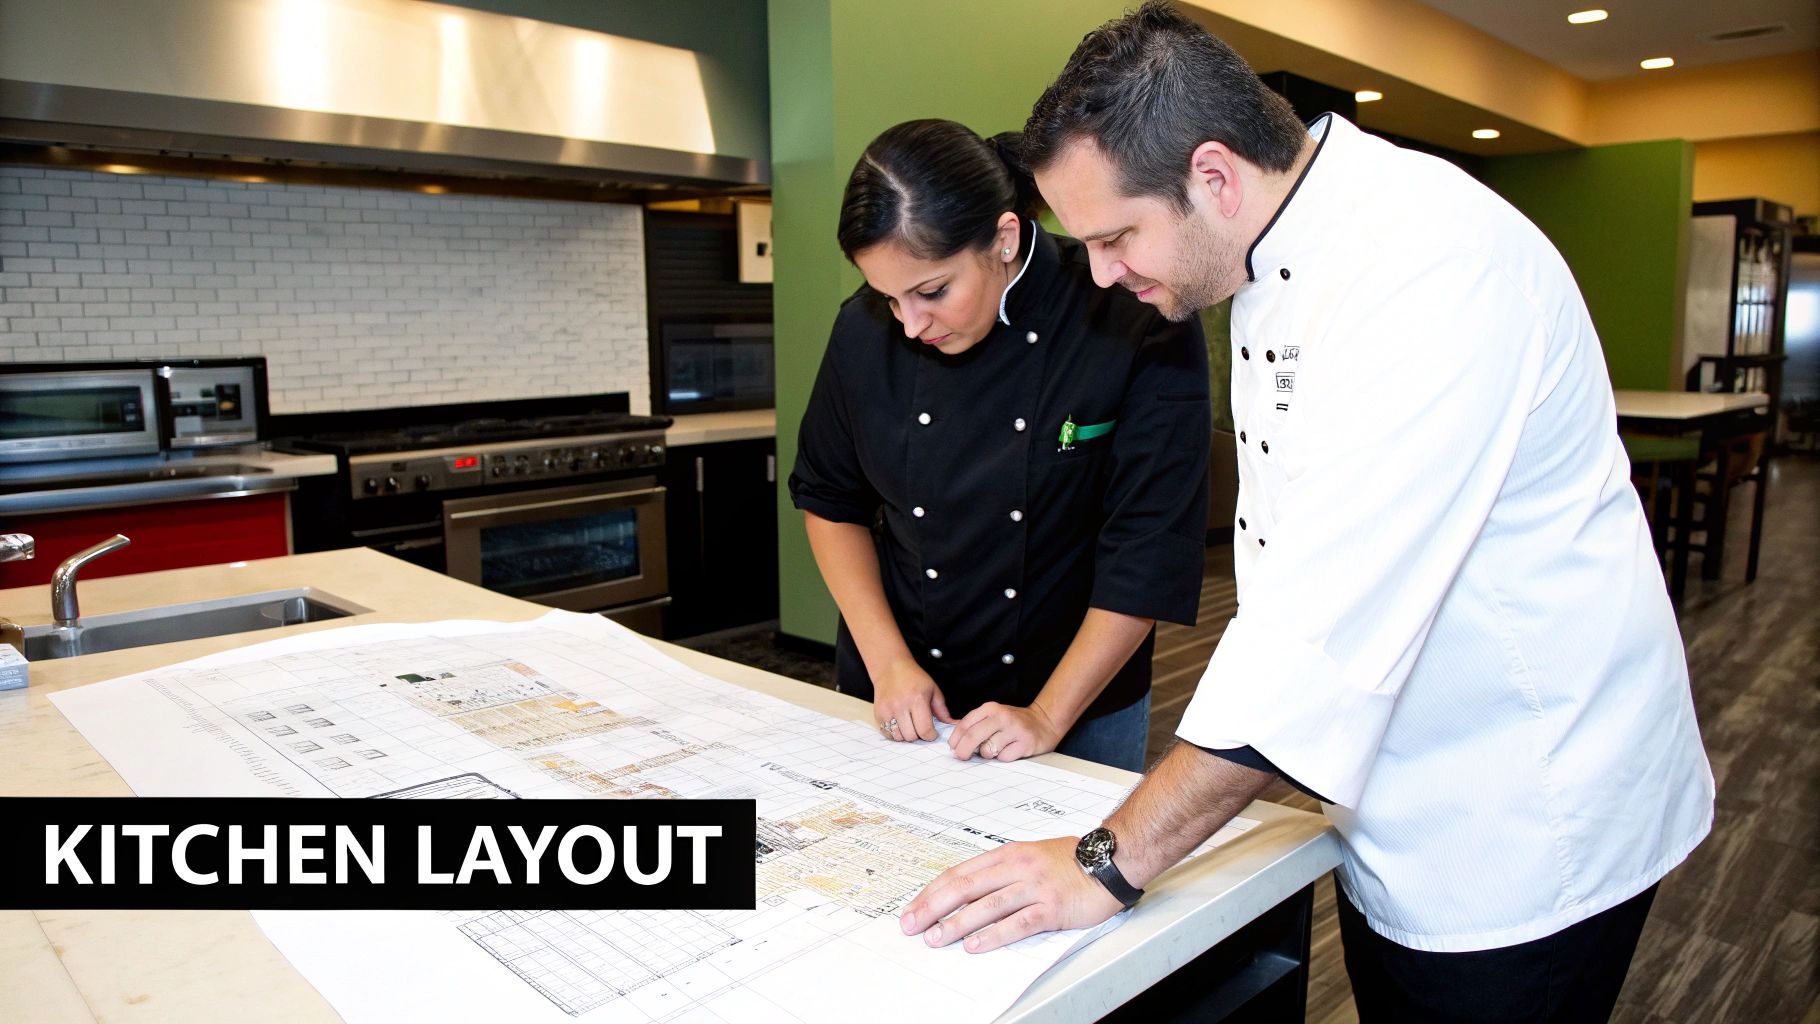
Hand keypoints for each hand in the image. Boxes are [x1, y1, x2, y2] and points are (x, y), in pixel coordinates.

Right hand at [873, 659, 951, 741]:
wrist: (891, 668)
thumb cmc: (914, 678)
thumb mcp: (933, 690)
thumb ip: (943, 710)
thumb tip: (954, 724)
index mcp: (917, 699)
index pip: (925, 730)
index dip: (931, 735)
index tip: (932, 732)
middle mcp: (901, 706)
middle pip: (911, 736)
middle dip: (918, 735)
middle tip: (920, 727)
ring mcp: (887, 710)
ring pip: (899, 737)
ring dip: (906, 735)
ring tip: (909, 725)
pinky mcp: (878, 714)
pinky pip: (888, 734)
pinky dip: (895, 733)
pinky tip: (899, 724)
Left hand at [899, 837, 1121, 951]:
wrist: (1110, 859)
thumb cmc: (1070, 860)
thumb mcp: (1029, 854)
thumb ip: (1000, 871)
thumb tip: (966, 891)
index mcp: (1007, 854)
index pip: (960, 873)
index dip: (932, 892)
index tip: (913, 909)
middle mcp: (1016, 868)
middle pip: (965, 887)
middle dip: (933, 907)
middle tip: (912, 925)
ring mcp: (1034, 887)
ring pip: (986, 906)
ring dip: (957, 924)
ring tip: (935, 939)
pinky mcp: (1051, 908)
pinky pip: (1017, 923)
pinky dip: (993, 935)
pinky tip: (975, 946)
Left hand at [948, 701, 1063, 761]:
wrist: (1044, 722)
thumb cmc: (1013, 723)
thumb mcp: (993, 716)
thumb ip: (976, 725)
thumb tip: (956, 743)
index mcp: (990, 708)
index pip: (965, 724)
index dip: (956, 739)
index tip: (953, 748)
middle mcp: (1002, 716)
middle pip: (972, 736)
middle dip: (963, 750)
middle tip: (962, 757)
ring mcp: (1014, 729)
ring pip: (988, 750)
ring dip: (988, 754)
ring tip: (997, 748)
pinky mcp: (1025, 743)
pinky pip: (1003, 758)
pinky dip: (1003, 758)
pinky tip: (1010, 750)